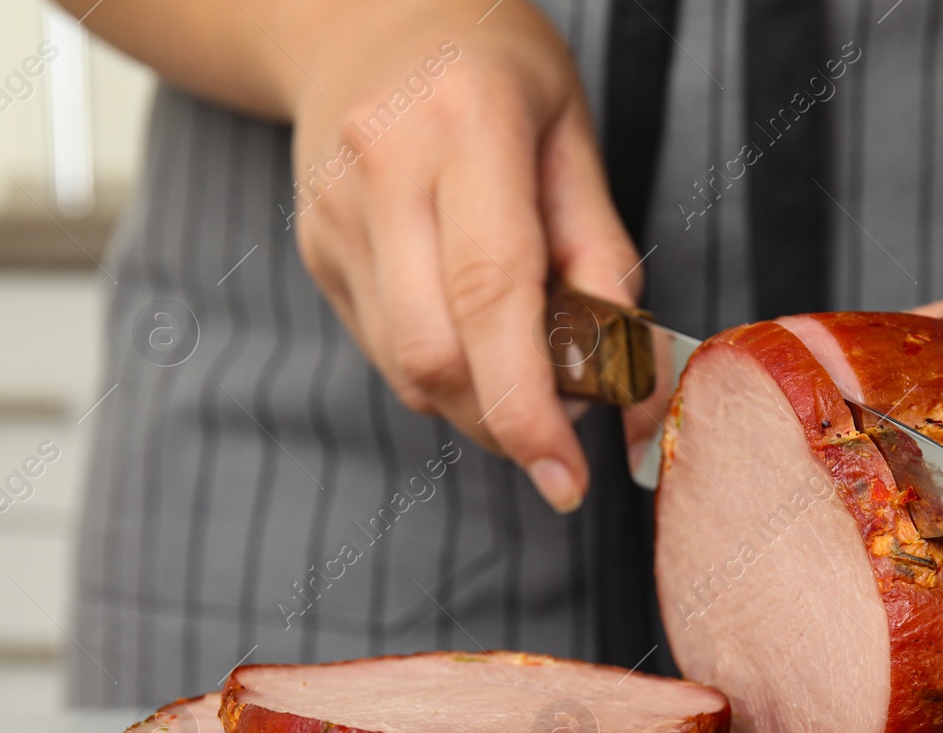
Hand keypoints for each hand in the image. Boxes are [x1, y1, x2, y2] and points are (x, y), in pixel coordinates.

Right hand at [288, 0, 639, 511]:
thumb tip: (627, 376)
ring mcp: (336, 216)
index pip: (492, 292)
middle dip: (508, 421)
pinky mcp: (316, 250)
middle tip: (562, 426)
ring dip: (477, 403)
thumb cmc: (494, 72)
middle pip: (439, 355)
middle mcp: (384, 170)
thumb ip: (603, 254)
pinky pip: (385, 350)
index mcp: (465, 127)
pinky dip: (442, 371)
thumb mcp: (574, 137)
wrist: (365, 19)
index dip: (529, 403)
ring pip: (407, 369)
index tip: (567, 476)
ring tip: (523, 367)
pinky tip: (471, 331)